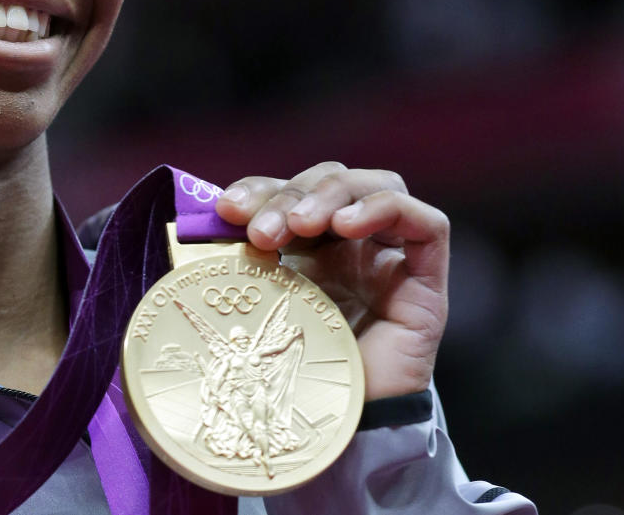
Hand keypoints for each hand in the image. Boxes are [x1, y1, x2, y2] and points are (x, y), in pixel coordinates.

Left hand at [214, 162, 448, 400]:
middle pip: (330, 181)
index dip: (259, 188)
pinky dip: (384, 208)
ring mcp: (391, 262)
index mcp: (307, 248)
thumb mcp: (252, 308)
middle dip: (289, 195)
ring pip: (378, 186)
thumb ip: (235, 266)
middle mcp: (351, 248)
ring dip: (331, 194)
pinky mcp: (426, 286)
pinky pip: (427, 224)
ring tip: (300, 225)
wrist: (333, 442)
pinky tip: (347, 225)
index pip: (289, 190)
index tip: (225, 209)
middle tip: (260, 233)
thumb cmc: (289, 380)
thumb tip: (195, 223)